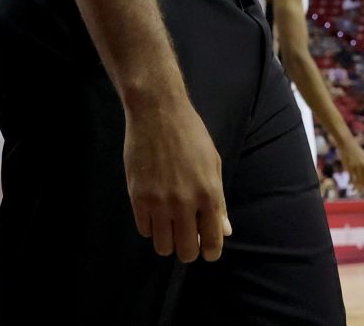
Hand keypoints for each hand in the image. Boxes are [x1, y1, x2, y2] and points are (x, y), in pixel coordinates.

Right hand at [124, 93, 229, 263]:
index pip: (213, 242)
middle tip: (187, 238)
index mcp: (209, 194)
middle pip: (186, 251)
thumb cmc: (191, 134)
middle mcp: (184, 203)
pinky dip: (151, 226)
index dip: (211, 252)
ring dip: (168, 241)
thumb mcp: (213, 163)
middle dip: (189, 250)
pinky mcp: (137, 198)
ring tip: (170, 226)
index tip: (207, 250)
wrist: (157, 112)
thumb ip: (219, 201)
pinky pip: (144, 230)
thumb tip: (225, 231)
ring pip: (162, 246)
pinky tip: (155, 212)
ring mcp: (159, 202)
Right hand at [342, 140, 363, 194]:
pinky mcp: (350, 167)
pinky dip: (351, 183)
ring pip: (358, 181)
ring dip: (357, 187)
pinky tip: (350, 185)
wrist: (347, 143)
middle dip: (363, 187)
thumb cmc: (354, 149)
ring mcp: (357, 166)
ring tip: (355, 191)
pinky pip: (351, 178)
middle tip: (361, 192)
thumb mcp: (363, 155)